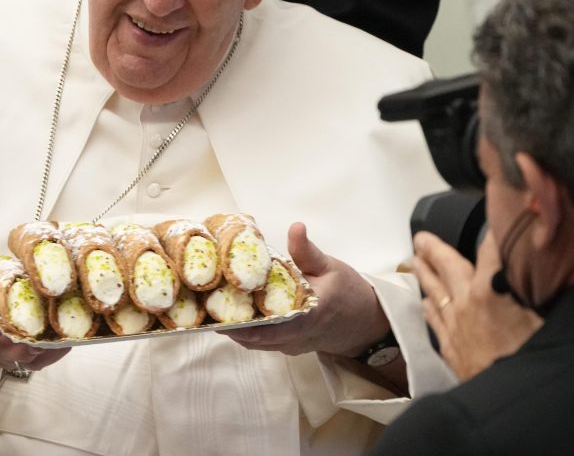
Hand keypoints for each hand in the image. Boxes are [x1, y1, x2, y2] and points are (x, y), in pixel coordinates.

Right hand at [0, 261, 68, 403]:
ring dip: (47, 344)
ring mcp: (10, 355)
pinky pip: (43, 361)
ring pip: (30, 356)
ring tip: (67, 326)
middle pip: (11, 347)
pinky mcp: (24, 360)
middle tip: (46, 320)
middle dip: (27, 336)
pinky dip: (57, 352)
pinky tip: (72, 336)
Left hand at [221, 222, 389, 357]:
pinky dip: (246, 332)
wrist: (368, 324)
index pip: (268, 323)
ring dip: (234, 329)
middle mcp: (295, 336)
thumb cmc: (350, 294)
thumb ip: (308, 251)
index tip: (218, 304)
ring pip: (255, 342)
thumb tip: (295, 227)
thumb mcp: (331, 267)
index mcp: (307, 316)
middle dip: (228, 323)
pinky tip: (234, 314)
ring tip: (212, 308)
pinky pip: (262, 343)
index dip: (241, 317)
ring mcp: (291, 345)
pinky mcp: (289, 346)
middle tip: (205, 304)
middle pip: (253, 336)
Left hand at [413, 231, 541, 380]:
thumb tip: (556, 272)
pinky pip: (434, 321)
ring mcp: (455, 326)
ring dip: (424, 274)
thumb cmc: (530, 358)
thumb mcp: (547, 319)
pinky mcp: (451, 349)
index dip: (491, 230)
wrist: (507, 399)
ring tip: (414, 260)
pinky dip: (429, 307)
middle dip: (435, 249)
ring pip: (434, 292)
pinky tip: (425, 302)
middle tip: (422, 236)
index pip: (490, 249)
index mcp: (490, 290)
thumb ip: (543, 290)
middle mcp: (467, 303)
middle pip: (448, 267)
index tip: (490, 217)